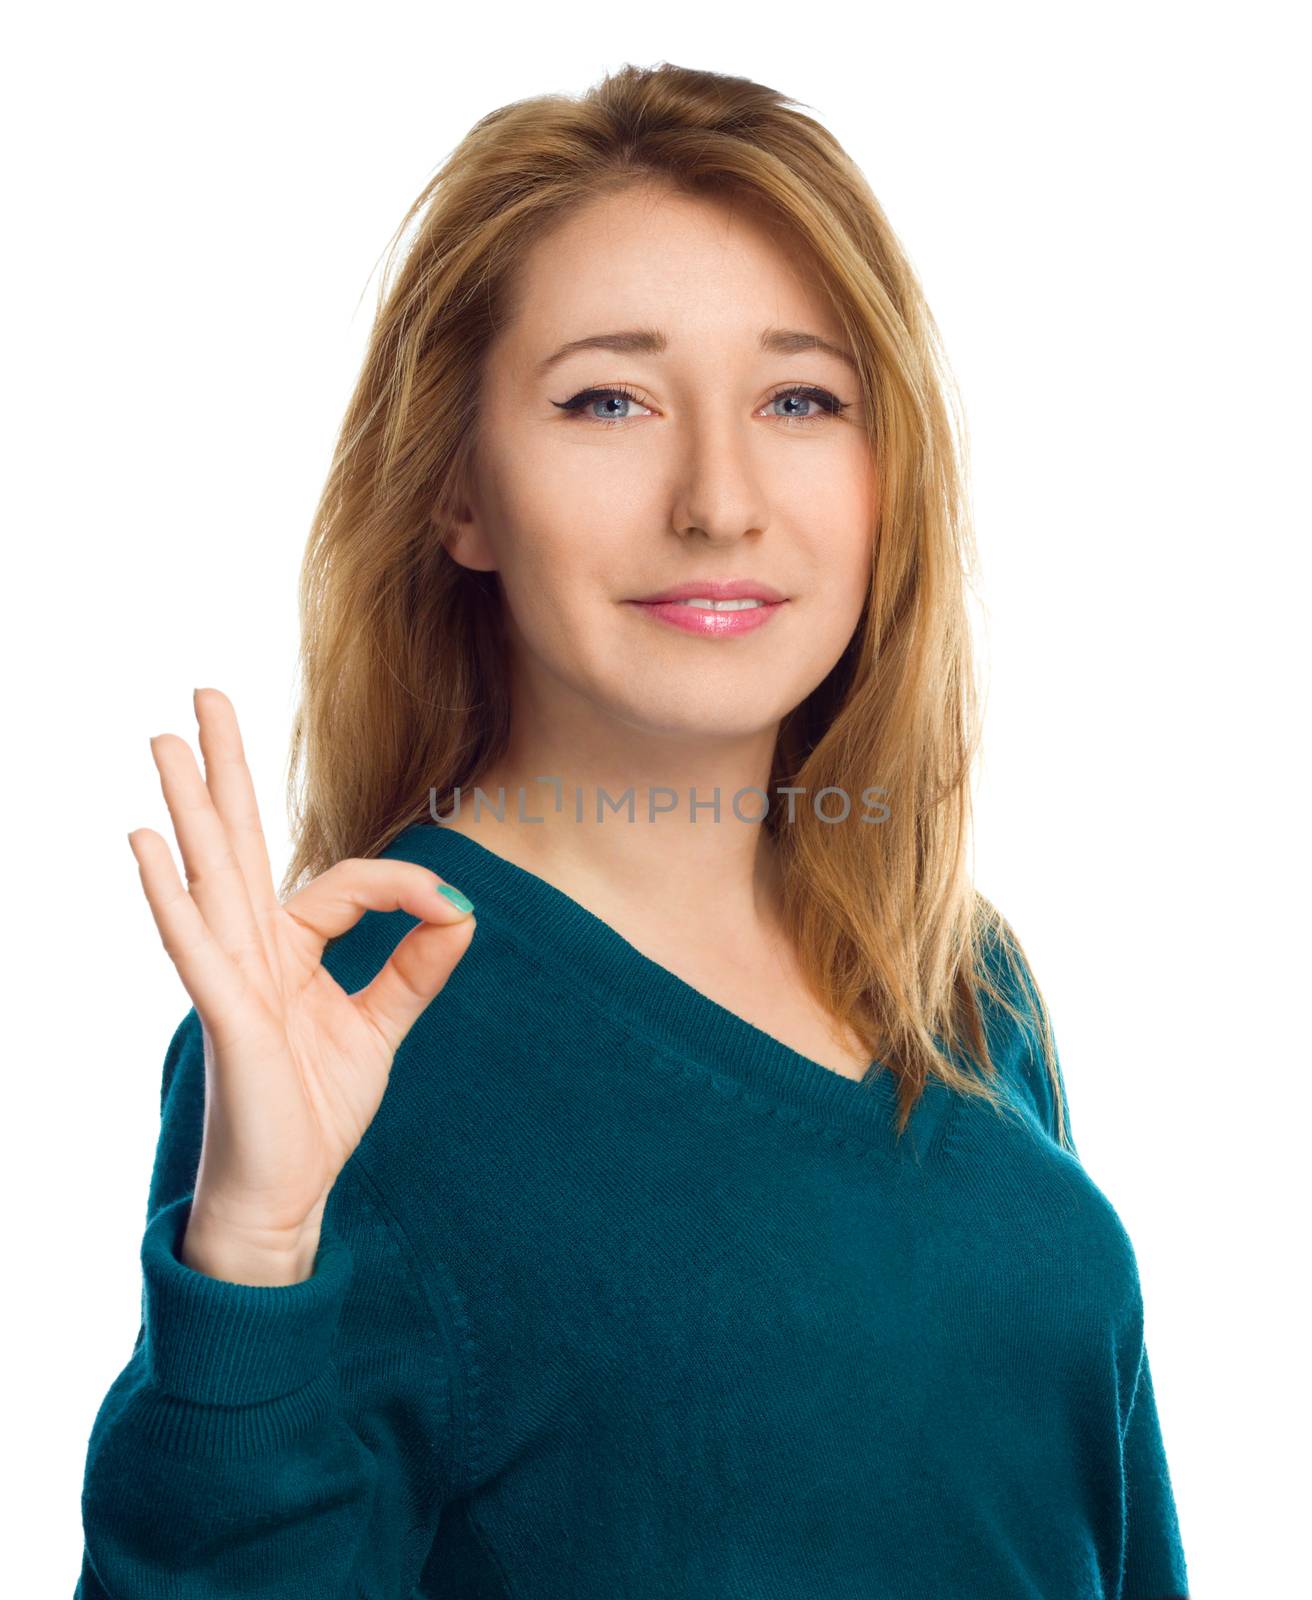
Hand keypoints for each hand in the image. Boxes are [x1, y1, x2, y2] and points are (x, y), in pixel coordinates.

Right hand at [129, 686, 475, 1257]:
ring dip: (188, 808)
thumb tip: (463, 911)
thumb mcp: (381, 1026)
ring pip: (210, 877)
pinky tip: (148, 844)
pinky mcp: (223, 1017)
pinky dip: (171, 896)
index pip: (349, 885)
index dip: (406, 887)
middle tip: (205, 694)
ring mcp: (230, 980)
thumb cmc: (315, 1109)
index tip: (454, 912)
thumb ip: (416, 968)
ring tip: (165, 741)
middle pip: (239, 844)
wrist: (288, 1191)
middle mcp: (253, 952)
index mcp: (290, 950)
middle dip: (226, 770)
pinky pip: (195, 947)